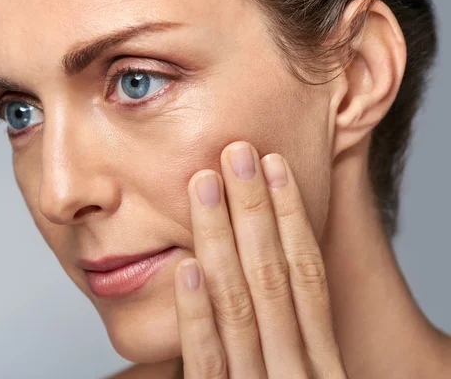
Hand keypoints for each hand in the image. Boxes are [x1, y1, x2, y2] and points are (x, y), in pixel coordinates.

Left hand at [174, 141, 346, 377]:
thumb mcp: (303, 370)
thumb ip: (292, 330)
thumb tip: (278, 253)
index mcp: (321, 359)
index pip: (309, 274)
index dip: (293, 215)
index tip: (274, 164)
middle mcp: (298, 372)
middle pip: (273, 277)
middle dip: (254, 210)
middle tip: (236, 152)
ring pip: (240, 306)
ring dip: (219, 239)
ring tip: (204, 185)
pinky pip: (206, 359)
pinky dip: (197, 311)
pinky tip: (187, 266)